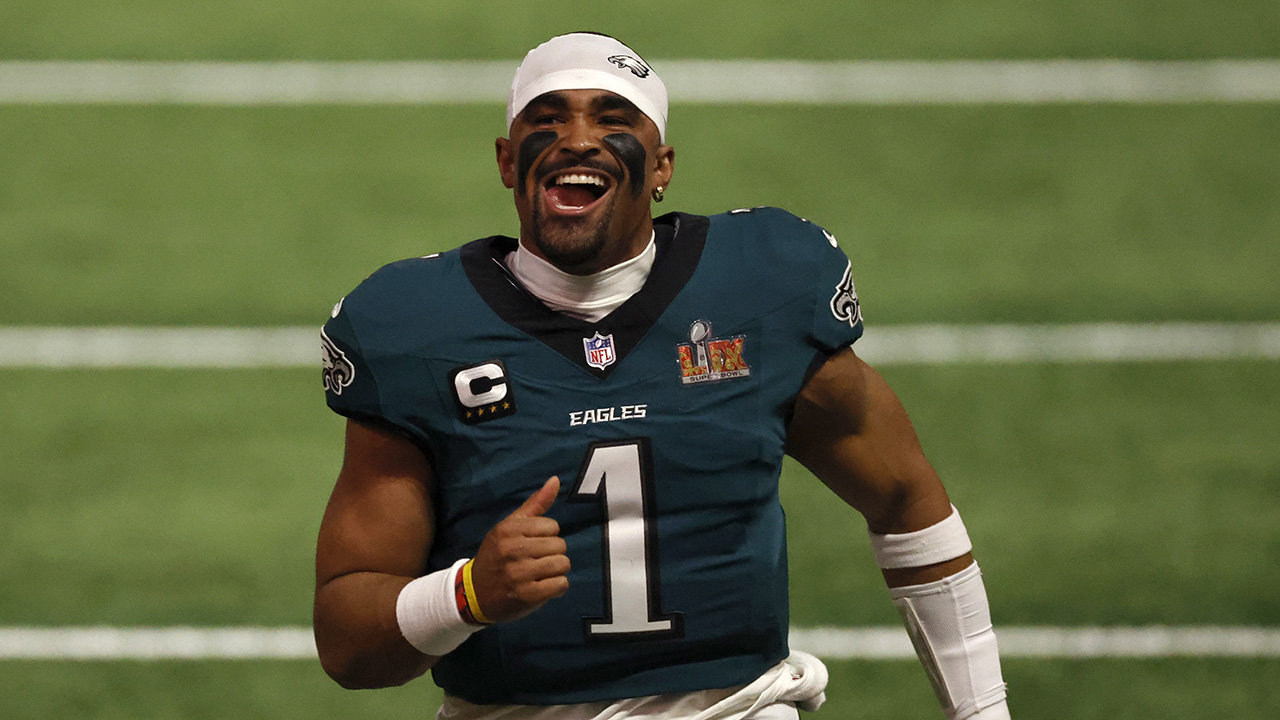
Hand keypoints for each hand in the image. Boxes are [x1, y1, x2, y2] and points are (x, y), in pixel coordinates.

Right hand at [469, 476, 570, 623]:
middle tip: (536, 560)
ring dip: (557, 571)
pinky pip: (561, 585)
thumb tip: (555, 480)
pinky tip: (543, 587)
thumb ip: (535, 504)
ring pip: (563, 564)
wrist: (474, 593)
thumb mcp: (510, 527)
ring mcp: (519, 574)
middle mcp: (512, 550)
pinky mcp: (527, 595)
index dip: (547, 536)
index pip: (552, 526)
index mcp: (508, 530)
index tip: (533, 544)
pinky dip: (557, 587)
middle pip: (560, 545)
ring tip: (541, 573)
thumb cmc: (497, 555)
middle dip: (553, 553)